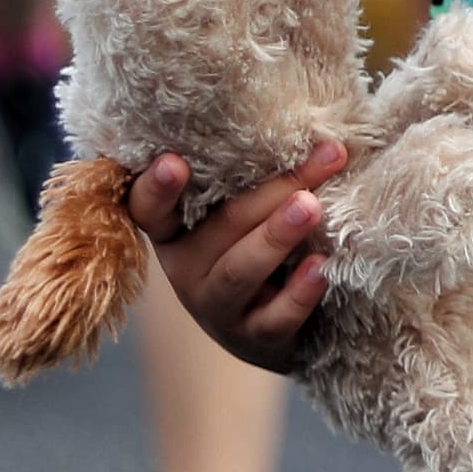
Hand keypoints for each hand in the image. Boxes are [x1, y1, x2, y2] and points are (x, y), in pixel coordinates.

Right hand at [126, 140, 347, 372]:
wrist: (269, 330)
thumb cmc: (253, 250)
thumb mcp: (241, 218)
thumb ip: (253, 181)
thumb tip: (319, 133)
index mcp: (176, 231)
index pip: (150, 208)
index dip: (156, 187)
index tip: (172, 161)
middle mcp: (186, 269)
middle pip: (222, 227)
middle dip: (272, 191)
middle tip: (317, 160)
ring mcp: (216, 307)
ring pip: (239, 271)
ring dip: (276, 236)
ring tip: (310, 207)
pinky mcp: (252, 338)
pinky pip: (274, 317)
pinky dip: (299, 292)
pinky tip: (322, 267)